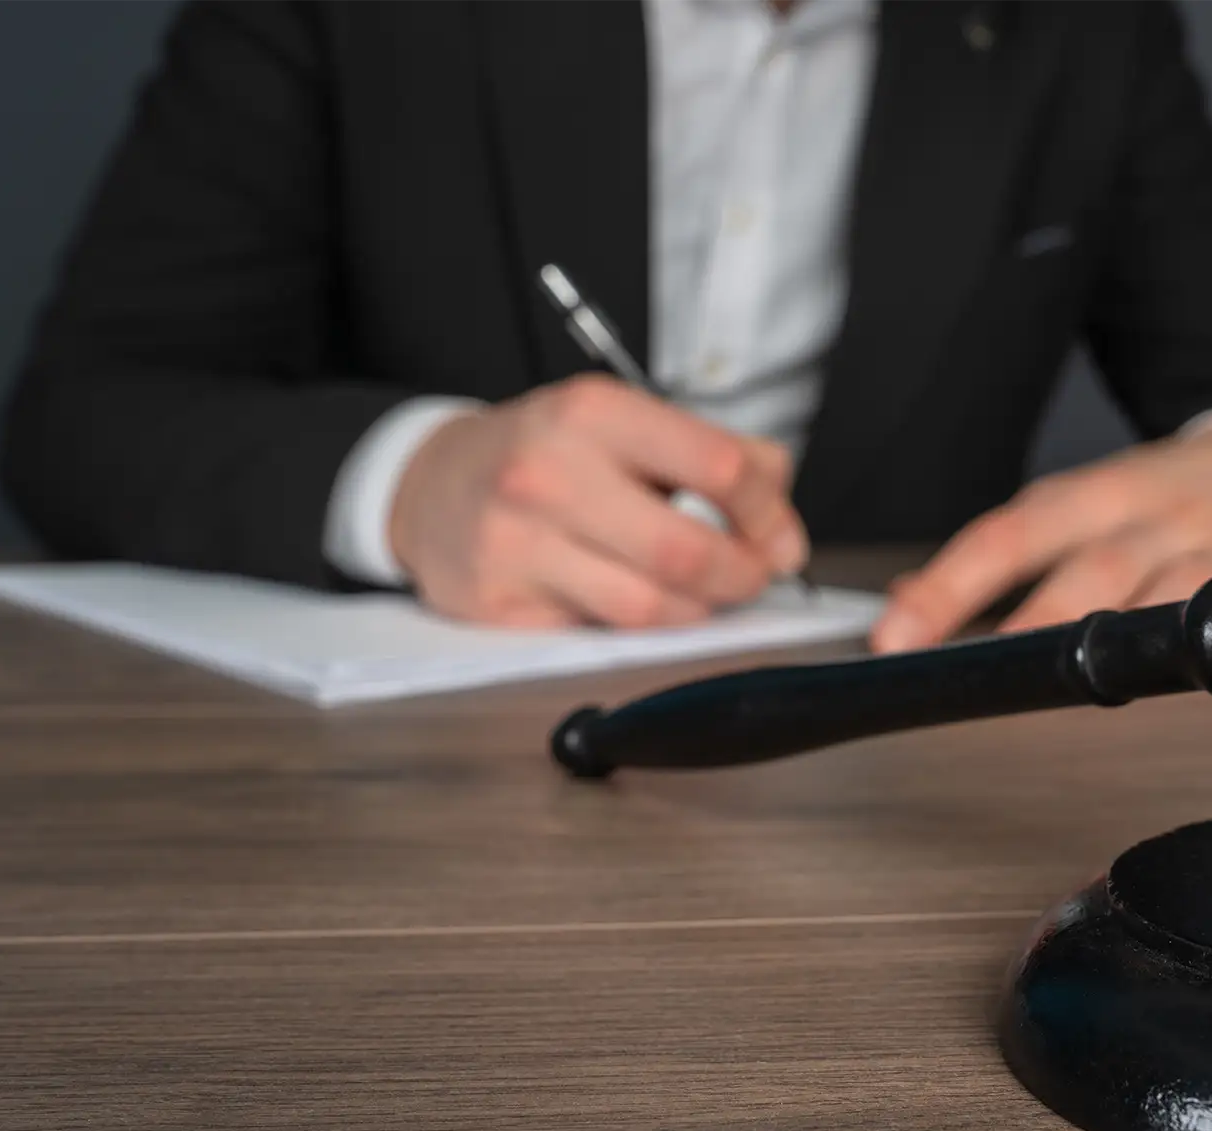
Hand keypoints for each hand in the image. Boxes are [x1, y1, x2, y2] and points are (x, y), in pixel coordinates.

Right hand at [389, 374, 808, 627]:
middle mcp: (549, 474)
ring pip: (648, 609)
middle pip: (686, 552)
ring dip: (697, 611)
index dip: (769, 514)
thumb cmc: (544, 454)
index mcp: (593, 413)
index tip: (782, 539)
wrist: (429, 485)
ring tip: (702, 594)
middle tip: (753, 576)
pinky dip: (638, 631)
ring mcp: (516, 545)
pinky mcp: (498, 606)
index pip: (719, 467)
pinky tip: (636, 603)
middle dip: (742, 575)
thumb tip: (781, 511)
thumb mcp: (623, 423)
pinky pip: (599, 636)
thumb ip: (715, 454)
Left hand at [871, 424, 1211, 651]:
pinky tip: (1176, 676)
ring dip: (1112, 642)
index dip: (949, 587)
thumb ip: (1008, 552)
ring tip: (1060, 688)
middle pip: (1089, 567)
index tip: (896, 634)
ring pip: (1164, 595)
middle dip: (1031, 622)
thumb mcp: (1088, 503)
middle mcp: (1155, 514)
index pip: (1009, 536)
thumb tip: (904, 601)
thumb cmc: (1176, 494)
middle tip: (979, 667)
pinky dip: (1202, 644)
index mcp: (1099, 494)